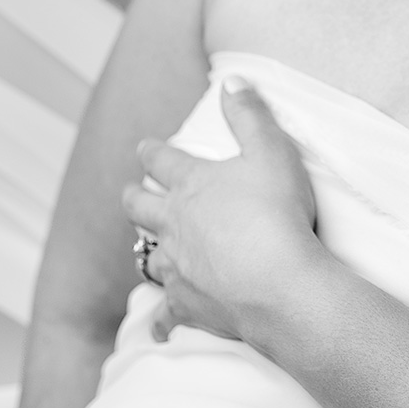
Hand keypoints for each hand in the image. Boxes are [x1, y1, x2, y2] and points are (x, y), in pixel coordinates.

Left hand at [121, 80, 320, 346]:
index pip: (163, 159)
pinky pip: (166, 314)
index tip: (145, 146)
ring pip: (150, 256)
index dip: (153, 150)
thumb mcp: (272, 151)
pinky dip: (160, 320)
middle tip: (130, 193)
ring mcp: (177, 266)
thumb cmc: (278, 215)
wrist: (278, 285)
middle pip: (140, 207)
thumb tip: (232, 79)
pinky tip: (158, 327)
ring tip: (150, 250)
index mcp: (192, 185)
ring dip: (148, 250)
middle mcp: (174, 224)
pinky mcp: (187, 304)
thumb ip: (250, 114)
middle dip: (134, 196)